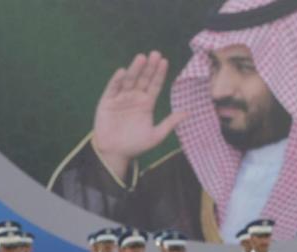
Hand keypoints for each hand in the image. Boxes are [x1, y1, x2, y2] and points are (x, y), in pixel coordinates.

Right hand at [92, 51, 188, 179]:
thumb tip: (188, 113)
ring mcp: (121, 98)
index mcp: (146, 103)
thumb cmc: (136, 145)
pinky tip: (123, 72)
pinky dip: (117, 80)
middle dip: (149, 67)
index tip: (165, 61)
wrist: (116, 153)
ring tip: (141, 58)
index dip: (159, 74)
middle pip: (143, 79)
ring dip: (135, 69)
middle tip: (155, 54)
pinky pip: (112, 89)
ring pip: (129, 81)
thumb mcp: (156, 135)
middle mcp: (134, 98)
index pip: (154, 85)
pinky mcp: (107, 102)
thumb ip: (170, 123)